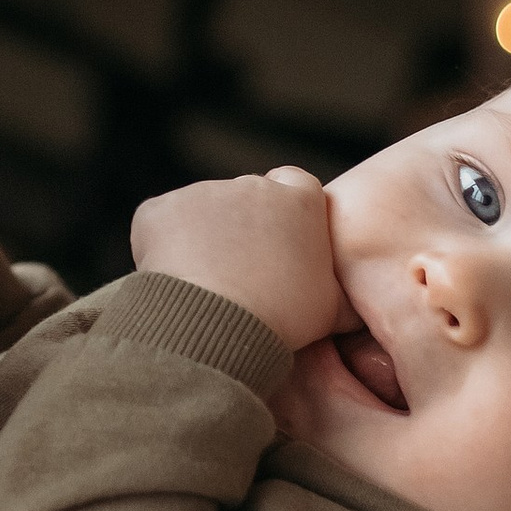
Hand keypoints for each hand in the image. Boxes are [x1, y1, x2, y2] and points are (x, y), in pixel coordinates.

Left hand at [129, 164, 348, 354]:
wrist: (216, 325)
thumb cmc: (282, 318)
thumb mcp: (334, 309)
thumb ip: (343, 290)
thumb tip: (351, 300)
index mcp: (299, 200)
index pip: (295, 186)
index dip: (285, 213)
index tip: (277, 244)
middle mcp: (250, 185)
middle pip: (246, 199)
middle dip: (241, 228)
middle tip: (239, 275)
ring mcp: (201, 193)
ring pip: (201, 213)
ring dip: (202, 239)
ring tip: (207, 288)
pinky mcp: (159, 210)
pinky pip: (161, 225)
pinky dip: (162, 248)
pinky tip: (175, 282)